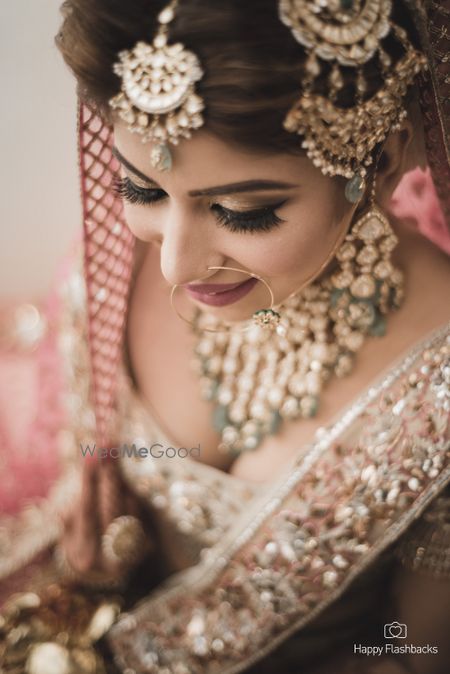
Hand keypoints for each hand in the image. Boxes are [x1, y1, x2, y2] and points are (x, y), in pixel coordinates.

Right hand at [58, 455, 152, 584]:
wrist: (101, 571)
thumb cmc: (78, 544)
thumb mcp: (67, 535)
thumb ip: (69, 517)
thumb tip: (67, 502)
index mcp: (85, 554)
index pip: (87, 511)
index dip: (89, 482)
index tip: (90, 455)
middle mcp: (111, 556)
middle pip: (112, 506)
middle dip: (111, 474)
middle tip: (109, 444)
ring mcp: (132, 550)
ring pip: (132, 505)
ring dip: (126, 476)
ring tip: (120, 449)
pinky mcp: (148, 543)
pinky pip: (144, 508)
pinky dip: (136, 487)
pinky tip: (132, 466)